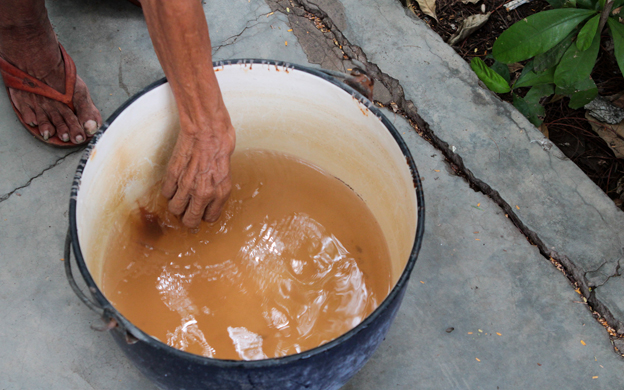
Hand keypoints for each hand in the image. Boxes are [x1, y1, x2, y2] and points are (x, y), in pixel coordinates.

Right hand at [161, 106, 235, 227]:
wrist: (207, 128)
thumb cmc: (221, 145)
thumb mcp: (227, 172)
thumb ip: (218, 189)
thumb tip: (211, 200)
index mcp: (220, 193)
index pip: (210, 218)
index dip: (205, 216)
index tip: (202, 213)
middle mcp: (203, 193)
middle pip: (189, 220)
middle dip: (188, 219)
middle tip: (188, 213)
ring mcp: (186, 184)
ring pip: (175, 209)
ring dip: (177, 206)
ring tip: (180, 199)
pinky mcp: (173, 174)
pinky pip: (166, 192)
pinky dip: (169, 191)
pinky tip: (174, 185)